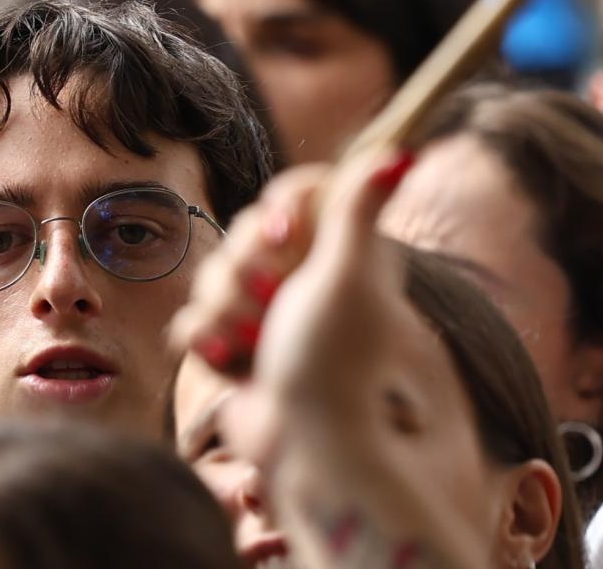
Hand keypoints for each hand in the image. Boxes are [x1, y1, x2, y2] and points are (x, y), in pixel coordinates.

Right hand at [169, 153, 415, 446]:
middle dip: (247, 270)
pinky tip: (230, 361)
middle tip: (274, 302)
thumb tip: (405, 150)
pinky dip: (209, 339)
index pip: (298, 191)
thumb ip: (359, 207)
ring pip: (215, 274)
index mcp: (343, 249)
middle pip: (246, 231)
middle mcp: (306, 274)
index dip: (283, 210)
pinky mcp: (236, 344)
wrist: (309, 451)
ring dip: (227, 312)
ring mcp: (267, 311)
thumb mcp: (351, 275)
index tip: (289, 240)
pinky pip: (197, 317)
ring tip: (255, 346)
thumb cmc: (336, 363)